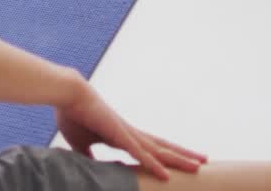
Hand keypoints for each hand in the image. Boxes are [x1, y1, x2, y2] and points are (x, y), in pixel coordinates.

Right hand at [55, 84, 206, 180]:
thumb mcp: (81, 143)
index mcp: (123, 135)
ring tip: (198, 166)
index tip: (180, 161)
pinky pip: (140, 154)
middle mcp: (131, 134)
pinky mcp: (118, 135)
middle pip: (162, 147)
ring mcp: (127, 134)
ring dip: (178, 159)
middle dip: (182, 155)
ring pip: (158, 151)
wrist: (68, 95)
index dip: (165, 154)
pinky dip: (153, 165)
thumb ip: (89, 156)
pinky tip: (166, 175)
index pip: (151, 147)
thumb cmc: (73, 115)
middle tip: (203, 161)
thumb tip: (90, 167)